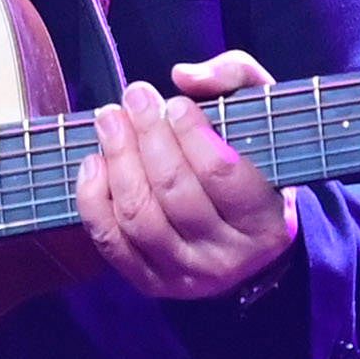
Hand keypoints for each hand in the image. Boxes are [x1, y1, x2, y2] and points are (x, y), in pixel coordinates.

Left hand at [72, 54, 299, 303]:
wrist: (247, 239)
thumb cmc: (253, 164)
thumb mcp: (262, 114)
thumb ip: (235, 79)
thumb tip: (183, 76)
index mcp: (265, 221)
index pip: (222, 174)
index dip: (191, 133)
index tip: (175, 102)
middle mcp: (228, 257)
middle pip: (175, 193)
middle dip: (148, 137)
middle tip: (135, 97)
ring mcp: (186, 276)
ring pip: (140, 217)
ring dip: (118, 161)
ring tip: (110, 120)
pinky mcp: (150, 282)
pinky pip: (111, 243)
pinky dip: (93, 200)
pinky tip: (94, 162)